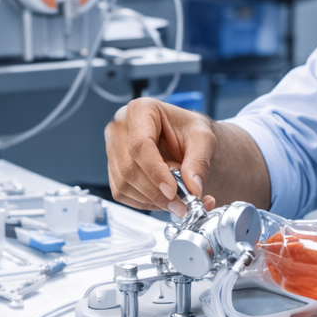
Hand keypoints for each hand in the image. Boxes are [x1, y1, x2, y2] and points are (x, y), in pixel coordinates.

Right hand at [105, 99, 217, 214]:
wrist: (184, 140)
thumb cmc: (189, 131)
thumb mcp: (203, 139)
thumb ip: (199, 162)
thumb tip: (193, 188)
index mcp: (140, 110)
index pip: (139, 145)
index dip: (155, 172)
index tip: (172, 191)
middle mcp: (120, 128)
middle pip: (128, 168)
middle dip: (156, 192)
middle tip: (180, 205)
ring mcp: (113, 149)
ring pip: (124, 184)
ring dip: (152, 200)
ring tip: (176, 199)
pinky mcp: (113, 169)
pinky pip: (122, 193)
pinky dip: (144, 202)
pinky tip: (162, 198)